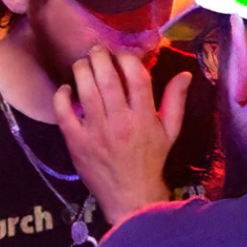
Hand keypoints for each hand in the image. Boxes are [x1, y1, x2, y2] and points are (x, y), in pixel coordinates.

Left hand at [54, 46, 190, 226]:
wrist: (131, 196)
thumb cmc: (151, 161)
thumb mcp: (170, 132)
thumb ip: (175, 101)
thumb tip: (184, 74)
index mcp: (144, 117)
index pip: (136, 77)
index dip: (128, 59)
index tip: (122, 54)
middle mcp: (120, 121)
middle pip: (107, 79)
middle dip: (100, 57)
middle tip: (96, 50)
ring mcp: (96, 132)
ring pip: (85, 91)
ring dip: (81, 71)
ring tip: (82, 63)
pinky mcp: (76, 142)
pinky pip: (64, 114)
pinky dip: (62, 97)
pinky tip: (66, 89)